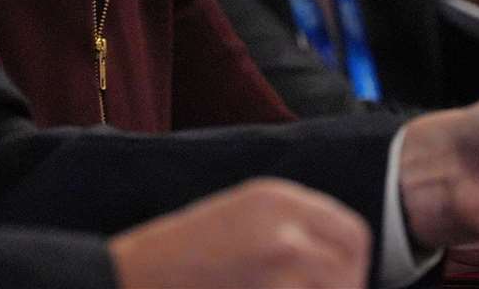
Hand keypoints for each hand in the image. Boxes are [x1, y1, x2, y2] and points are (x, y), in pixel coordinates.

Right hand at [108, 177, 369, 288]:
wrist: (126, 282)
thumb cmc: (176, 261)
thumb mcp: (237, 223)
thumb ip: (291, 233)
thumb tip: (341, 267)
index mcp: (275, 198)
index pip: (352, 235)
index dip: (350, 267)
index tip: (338, 283)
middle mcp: (283, 227)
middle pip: (349, 271)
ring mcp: (277, 266)